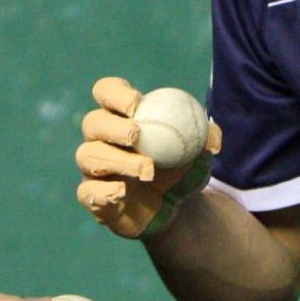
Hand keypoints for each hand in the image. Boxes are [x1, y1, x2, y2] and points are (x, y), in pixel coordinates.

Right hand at [75, 76, 222, 238]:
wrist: (175, 209)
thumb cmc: (181, 170)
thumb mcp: (199, 152)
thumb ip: (206, 139)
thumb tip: (211, 136)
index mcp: (121, 116)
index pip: (106, 92)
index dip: (115, 93)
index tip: (137, 103)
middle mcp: (100, 139)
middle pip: (93, 123)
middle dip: (113, 126)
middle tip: (136, 135)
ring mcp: (93, 168)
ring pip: (88, 156)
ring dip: (117, 161)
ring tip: (147, 170)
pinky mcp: (93, 196)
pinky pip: (88, 192)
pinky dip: (104, 191)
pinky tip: (123, 193)